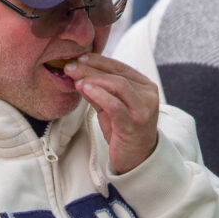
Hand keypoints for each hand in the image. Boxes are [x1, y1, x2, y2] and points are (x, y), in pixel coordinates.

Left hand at [64, 53, 159, 174]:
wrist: (136, 159)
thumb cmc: (123, 131)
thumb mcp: (109, 108)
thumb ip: (97, 92)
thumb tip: (78, 76)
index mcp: (144, 86)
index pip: (120, 67)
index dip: (99, 61)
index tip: (79, 58)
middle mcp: (148, 95)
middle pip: (117, 75)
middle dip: (91, 69)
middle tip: (70, 67)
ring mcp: (143, 110)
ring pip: (118, 86)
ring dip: (94, 80)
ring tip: (75, 78)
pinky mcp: (134, 125)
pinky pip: (115, 106)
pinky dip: (99, 95)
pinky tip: (85, 89)